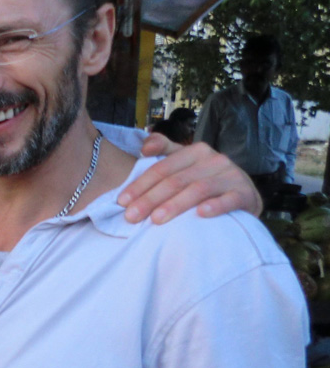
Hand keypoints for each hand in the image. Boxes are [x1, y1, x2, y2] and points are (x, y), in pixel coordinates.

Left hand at [119, 138, 261, 223]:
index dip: (140, 184)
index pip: (162, 168)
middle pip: (176, 180)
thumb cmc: (207, 182)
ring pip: (198, 189)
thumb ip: (165, 152)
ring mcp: (231, 176)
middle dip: (150, 199)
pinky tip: (200, 214)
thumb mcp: (186, 164)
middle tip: (131, 217)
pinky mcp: (245, 194)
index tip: (121, 202)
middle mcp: (214, 160)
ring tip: (156, 220)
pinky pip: (229, 199)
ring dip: (175, 205)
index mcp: (195, 151)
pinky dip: (215, 206)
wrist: (244, 197)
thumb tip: (145, 146)